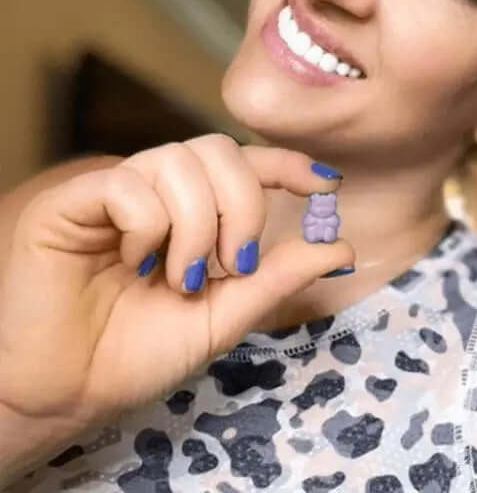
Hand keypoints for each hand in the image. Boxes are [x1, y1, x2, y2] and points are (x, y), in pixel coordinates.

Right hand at [0, 135, 352, 427]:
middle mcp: (156, 189)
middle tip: (233, 265)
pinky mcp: (71, 201)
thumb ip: (279, 276)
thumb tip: (341, 248)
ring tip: (183, 276)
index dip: (287, 163)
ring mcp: (114, 190)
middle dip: (242, 206)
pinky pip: (129, 185)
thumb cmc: (141, 352)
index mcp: (193, 210)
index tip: (327, 183)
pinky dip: (149, 228)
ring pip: (179, 162)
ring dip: (196, 226)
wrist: (69, 393)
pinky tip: (138, 264)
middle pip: (218, 150)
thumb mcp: (227, 313)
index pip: (245, 163)